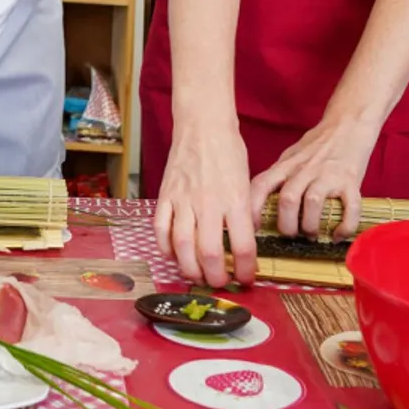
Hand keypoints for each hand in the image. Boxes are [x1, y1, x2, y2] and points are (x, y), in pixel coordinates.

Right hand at [153, 122, 255, 287]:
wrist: (203, 126)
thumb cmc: (229, 152)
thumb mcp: (248, 183)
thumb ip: (246, 213)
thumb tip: (245, 239)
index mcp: (236, 201)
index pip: (243, 247)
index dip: (246, 271)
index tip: (246, 279)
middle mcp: (210, 203)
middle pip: (211, 253)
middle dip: (216, 277)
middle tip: (220, 282)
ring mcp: (184, 199)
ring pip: (183, 246)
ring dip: (190, 268)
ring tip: (197, 276)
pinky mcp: (166, 195)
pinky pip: (161, 228)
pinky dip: (165, 247)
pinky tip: (173, 255)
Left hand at [250, 116, 379, 239]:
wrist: (348, 125)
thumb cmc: (318, 144)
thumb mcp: (291, 156)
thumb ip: (279, 176)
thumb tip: (262, 203)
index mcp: (286, 165)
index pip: (262, 185)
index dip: (253, 209)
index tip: (252, 228)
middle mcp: (305, 170)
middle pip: (287, 199)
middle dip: (286, 225)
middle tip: (291, 235)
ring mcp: (328, 175)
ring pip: (312, 203)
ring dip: (310, 226)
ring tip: (312, 235)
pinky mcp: (351, 181)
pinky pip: (349, 208)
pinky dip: (344, 226)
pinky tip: (338, 235)